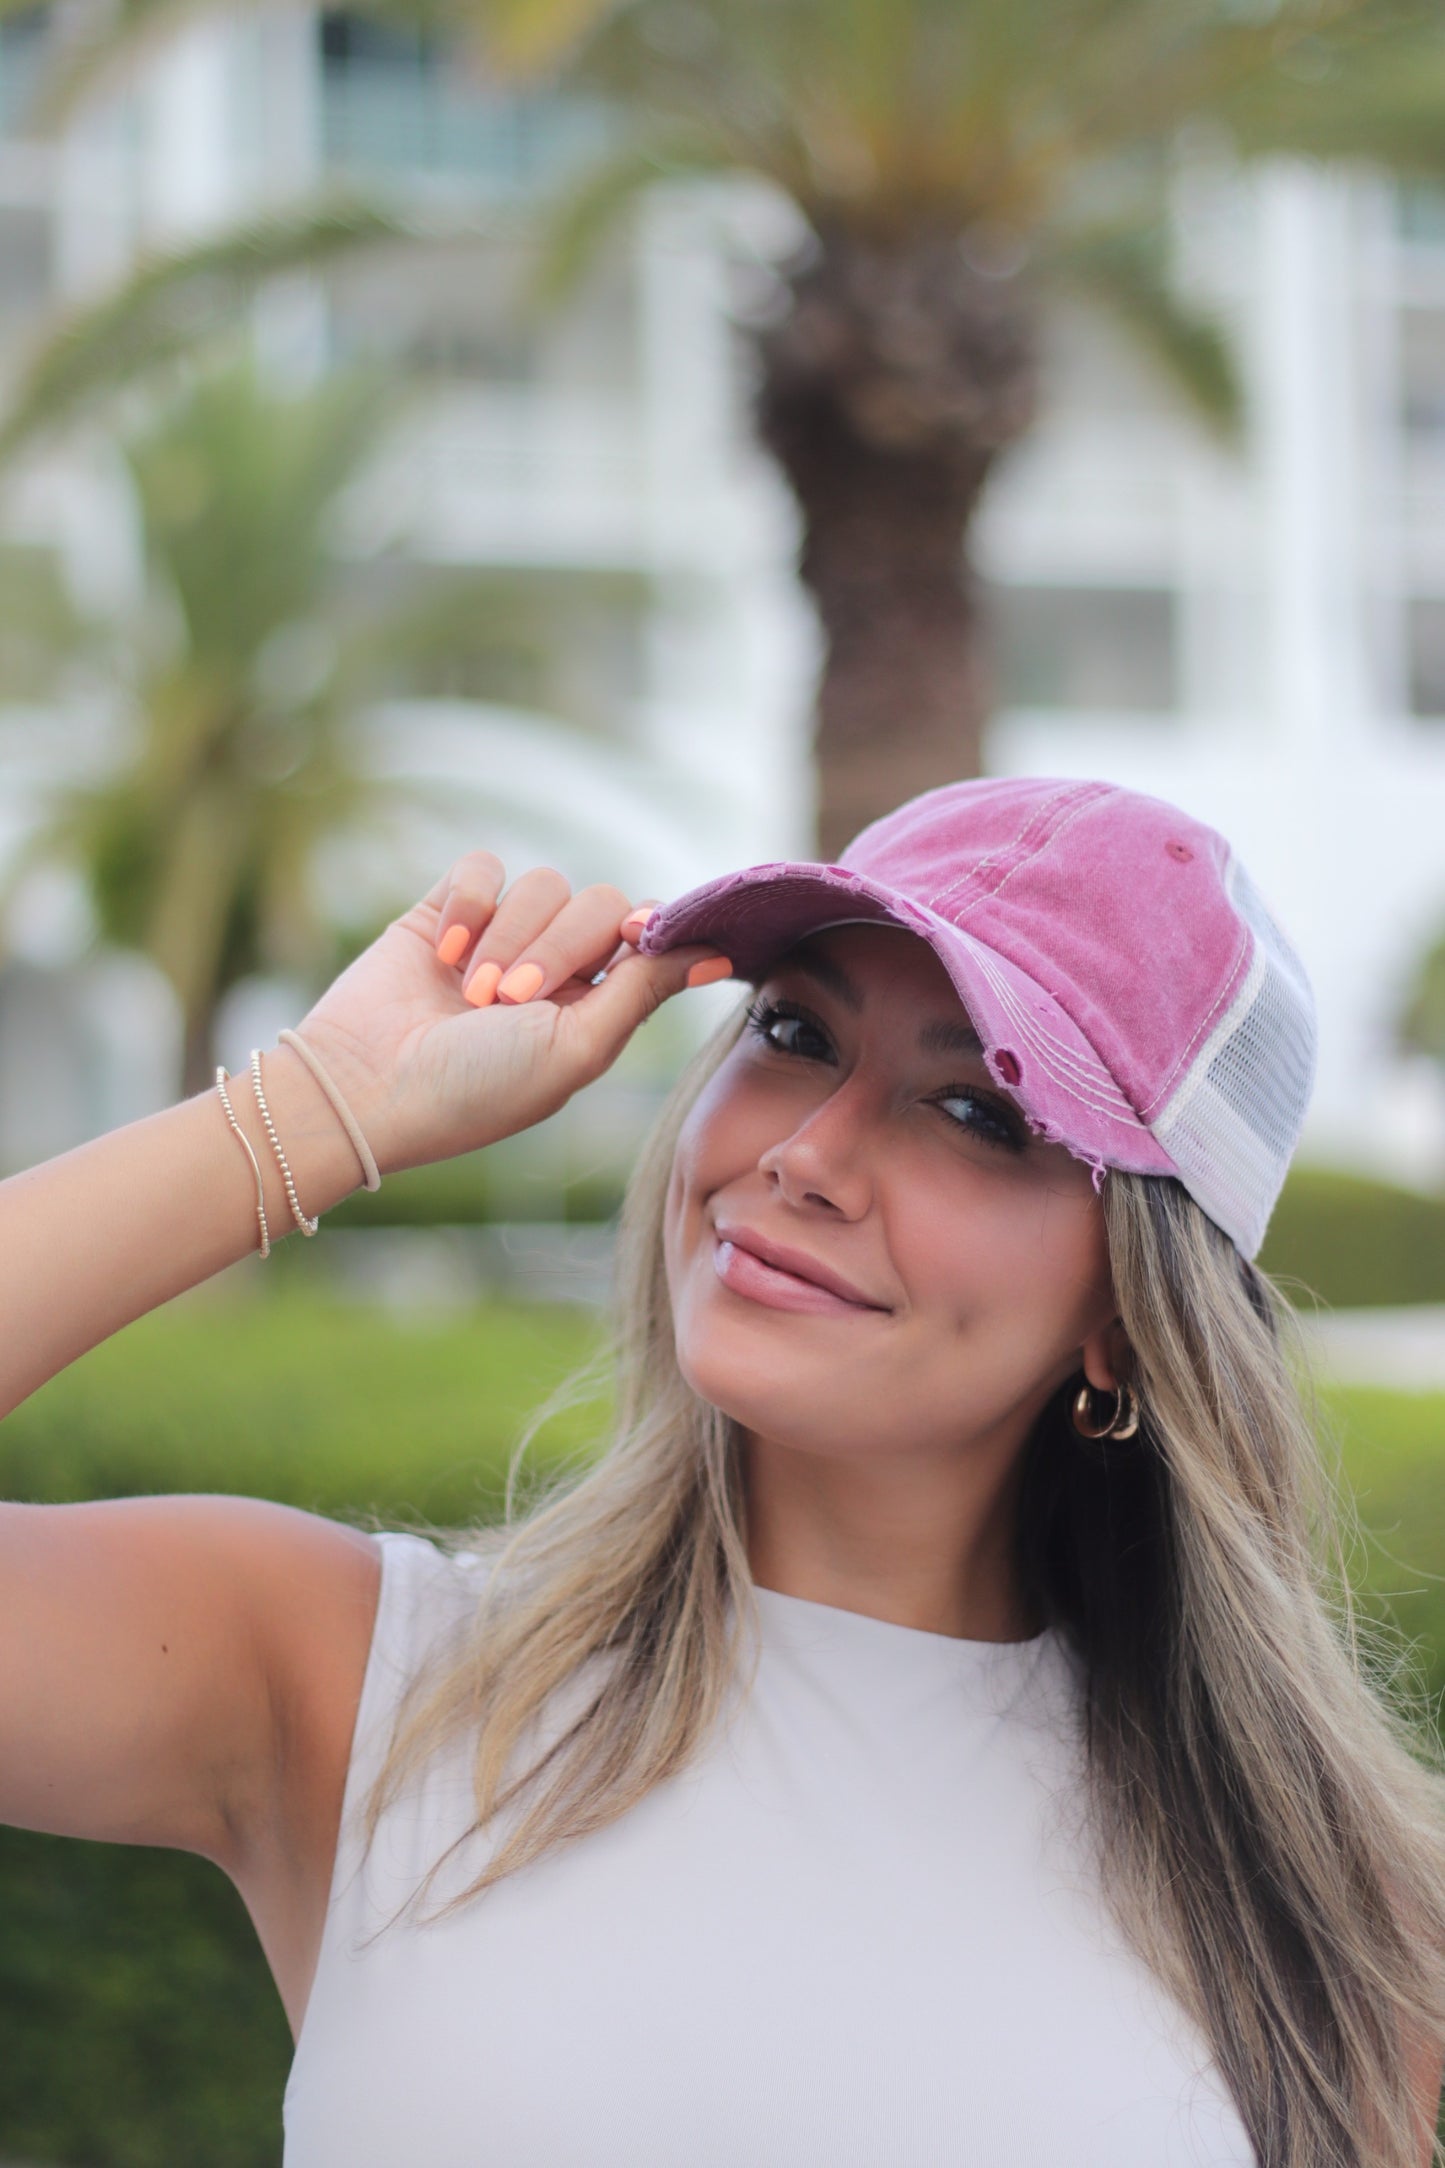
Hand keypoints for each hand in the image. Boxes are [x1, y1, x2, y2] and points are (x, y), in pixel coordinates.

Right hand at [286, 852, 730, 1177]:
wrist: (367, 1087)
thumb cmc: (476, 1089)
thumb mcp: (575, 1049)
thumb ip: (643, 991)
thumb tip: (719, 953)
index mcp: (595, 1007)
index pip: (644, 938)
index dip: (646, 930)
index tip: (633, 938)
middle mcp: (553, 967)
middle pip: (598, 904)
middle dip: (559, 948)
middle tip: (513, 1001)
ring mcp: (500, 936)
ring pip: (542, 884)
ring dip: (508, 939)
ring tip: (472, 995)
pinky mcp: (449, 911)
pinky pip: (484, 868)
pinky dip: (470, 907)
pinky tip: (445, 955)